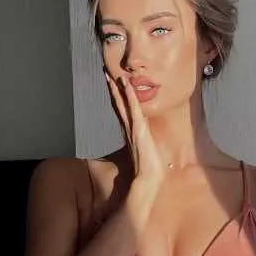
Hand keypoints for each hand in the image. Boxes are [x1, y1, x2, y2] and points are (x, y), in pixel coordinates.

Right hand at [105, 70, 165, 188]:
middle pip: (119, 106)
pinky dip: (130, 96)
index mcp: (131, 134)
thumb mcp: (147, 155)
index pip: (123, 113)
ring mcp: (133, 129)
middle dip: (113, 90)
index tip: (113, 87)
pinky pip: (134, 109)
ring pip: (124, 105)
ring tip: (113, 76)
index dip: (118, 99)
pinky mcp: (138, 129)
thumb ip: (144, 147)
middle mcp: (129, 130)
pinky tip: (128, 86)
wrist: (148, 180)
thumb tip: (146, 145)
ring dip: (118, 90)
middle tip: (106, 75)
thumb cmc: (148, 170)